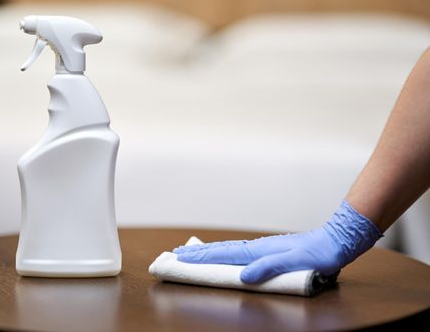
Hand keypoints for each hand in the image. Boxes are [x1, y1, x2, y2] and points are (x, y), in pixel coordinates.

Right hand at [174, 200, 382, 283]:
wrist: (337, 240)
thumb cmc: (320, 252)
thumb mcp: (296, 262)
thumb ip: (269, 267)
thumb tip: (243, 275)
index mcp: (260, 251)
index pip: (224, 254)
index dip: (202, 257)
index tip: (180, 257)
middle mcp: (258, 248)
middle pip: (222, 250)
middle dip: (199, 253)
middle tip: (177, 253)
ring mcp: (264, 248)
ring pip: (229, 250)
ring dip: (210, 252)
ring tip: (194, 253)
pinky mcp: (271, 251)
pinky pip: (240, 252)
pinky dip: (226, 253)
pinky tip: (226, 255)